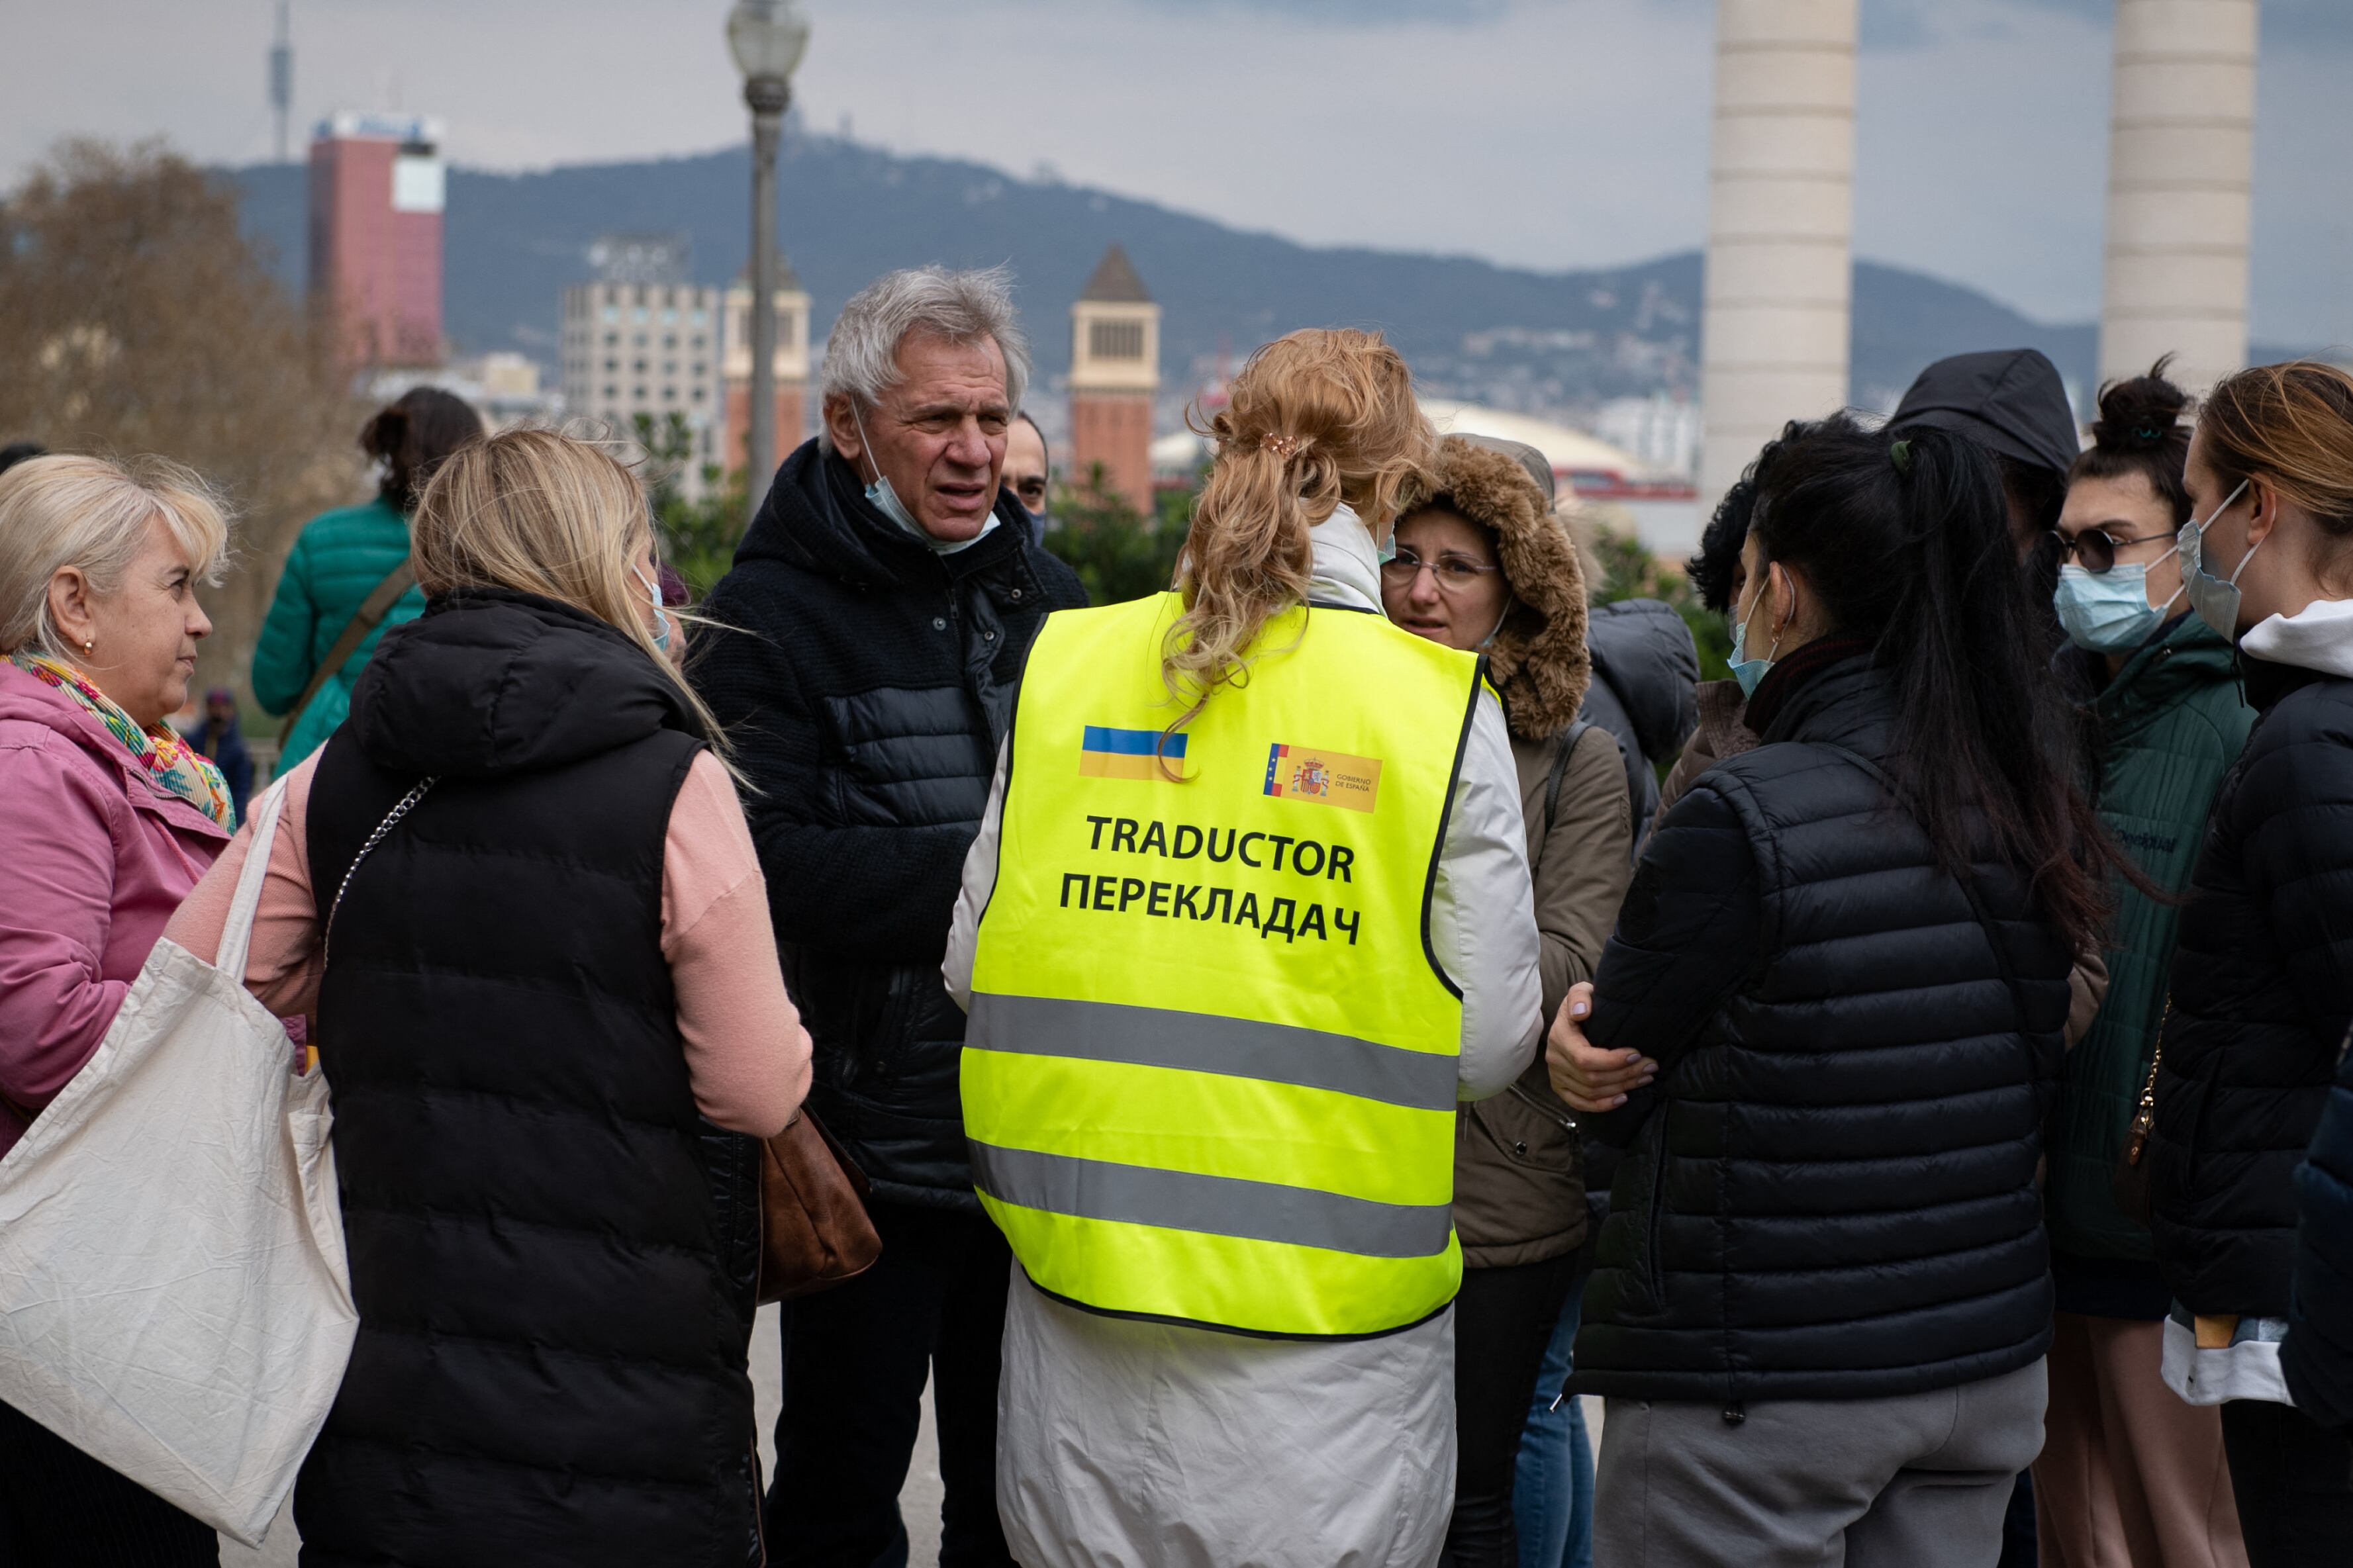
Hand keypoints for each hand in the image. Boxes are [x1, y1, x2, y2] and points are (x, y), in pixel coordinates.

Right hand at [1546, 982, 1656, 1111]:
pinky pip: (1580, 1103)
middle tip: (1651, 1066)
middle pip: (1592, 1078)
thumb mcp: (1581, 991)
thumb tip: (1582, 1012)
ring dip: (1621, 1087)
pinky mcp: (1561, 1088)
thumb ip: (1580, 996)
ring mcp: (1556, 1076)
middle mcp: (1555, 1059)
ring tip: (1645, 1077)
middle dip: (1625, 1074)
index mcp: (1559, 1037)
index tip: (1637, 1053)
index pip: (1585, 1058)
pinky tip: (1623, 1098)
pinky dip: (1602, 1105)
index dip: (1612, 1061)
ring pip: (1591, 1091)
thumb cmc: (1582, 1004)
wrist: (1571, 1018)